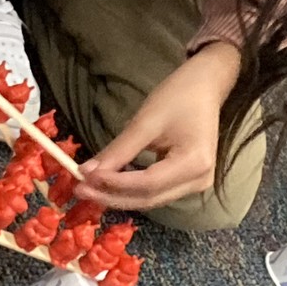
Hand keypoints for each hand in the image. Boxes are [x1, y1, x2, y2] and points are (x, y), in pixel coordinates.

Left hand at [74, 42, 242, 210]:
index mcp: (194, 163)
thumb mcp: (147, 121)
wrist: (206, 86)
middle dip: (112, 196)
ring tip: (90, 188)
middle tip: (79, 188)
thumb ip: (119, 150)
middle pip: (149, 198)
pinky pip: (156, 191)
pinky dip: (131, 189)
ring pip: (151, 199)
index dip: (114, 184)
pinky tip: (109, 184)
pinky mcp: (188, 180)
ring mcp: (196, 183)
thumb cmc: (179, 97)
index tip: (83, 177)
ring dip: (119, 196)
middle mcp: (199, 181)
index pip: (147, 184)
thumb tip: (87, 171)